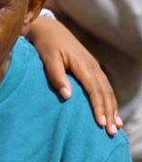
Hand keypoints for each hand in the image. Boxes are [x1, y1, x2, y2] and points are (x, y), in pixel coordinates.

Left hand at [28, 17, 120, 134]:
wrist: (50, 29)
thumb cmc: (46, 44)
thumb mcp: (48, 58)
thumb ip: (56, 76)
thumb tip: (68, 96)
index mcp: (83, 65)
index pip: (94, 90)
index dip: (98, 108)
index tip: (100, 124)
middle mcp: (93, 67)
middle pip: (105, 93)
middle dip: (109, 113)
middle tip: (111, 132)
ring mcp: (95, 67)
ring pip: (107, 91)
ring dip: (112, 109)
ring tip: (115, 127)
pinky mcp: (92, 69)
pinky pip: (104, 87)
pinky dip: (109, 101)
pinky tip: (111, 112)